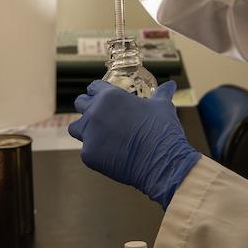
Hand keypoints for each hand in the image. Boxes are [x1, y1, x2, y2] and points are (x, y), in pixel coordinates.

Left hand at [68, 80, 200, 208]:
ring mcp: (89, 134)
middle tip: (101, 117)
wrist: (161, 162)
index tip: (103, 98)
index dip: (98, 92)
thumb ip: (162, 93)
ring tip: (100, 136)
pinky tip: (111, 155)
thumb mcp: (163, 106)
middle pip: (80, 104)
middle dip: (88, 108)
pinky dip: (96, 152)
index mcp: (110, 96)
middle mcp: (95, 112)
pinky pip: (86, 151)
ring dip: (85, 130)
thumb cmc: (162, 130)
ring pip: (76, 127)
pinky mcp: (88, 155)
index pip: (93, 87)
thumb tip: (171, 85)